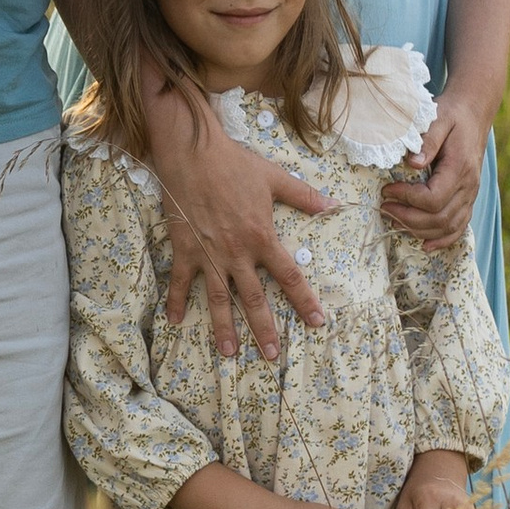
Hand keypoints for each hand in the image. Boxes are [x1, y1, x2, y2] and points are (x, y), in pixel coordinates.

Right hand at [149, 92, 337, 359]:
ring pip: (218, 299)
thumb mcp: (274, 178)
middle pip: (254, 298)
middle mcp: (237, 253)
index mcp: (262, 237)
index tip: (317, 323)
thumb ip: (304, 196)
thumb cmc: (234, 163)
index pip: (289, 277)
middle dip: (264, 329)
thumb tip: (333, 205)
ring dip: (224, 328)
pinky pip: (181, 281)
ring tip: (228, 352)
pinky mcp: (184, 249)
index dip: (305, 302)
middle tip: (271, 355)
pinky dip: (176, 301)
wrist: (192, 153)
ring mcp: (209, 254)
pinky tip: (175, 321)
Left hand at [380, 90, 486, 250]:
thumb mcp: (438, 118)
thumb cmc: (451, 115)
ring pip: (448, 226)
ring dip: (419, 230)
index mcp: (460, 168)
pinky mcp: (468, 199)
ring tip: (394, 220)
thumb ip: (427, 140)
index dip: (407, 199)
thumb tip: (412, 162)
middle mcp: (469, 186)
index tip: (387, 189)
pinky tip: (425, 244)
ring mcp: (471, 195)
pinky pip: (459, 227)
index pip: (433, 198)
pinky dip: (443, 239)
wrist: (473, 113)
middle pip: (439, 218)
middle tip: (384, 207)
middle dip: (408, 217)